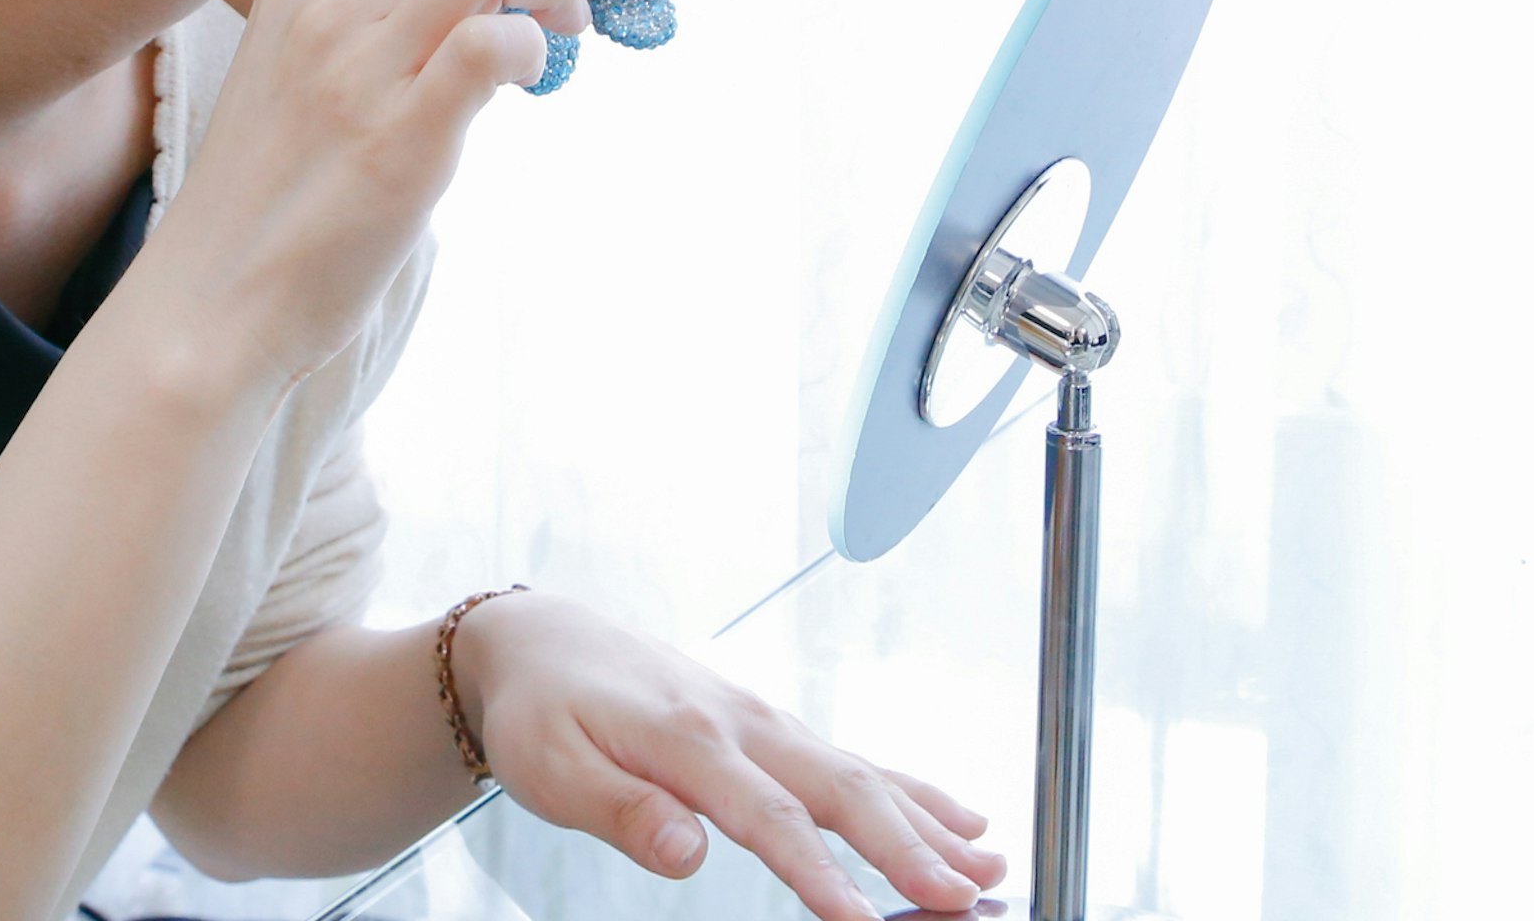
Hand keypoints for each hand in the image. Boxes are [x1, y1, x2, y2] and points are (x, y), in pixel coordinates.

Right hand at [134, 0, 670, 392]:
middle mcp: (326, 5)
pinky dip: (534, 49)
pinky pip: (494, 45)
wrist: (212, 302)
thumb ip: (389, 26)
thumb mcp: (311, 77)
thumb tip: (504, 1)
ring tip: (582, 29)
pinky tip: (535, 79)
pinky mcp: (395, 135)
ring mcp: (357, 67)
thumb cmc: (276, 199)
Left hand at [457, 592, 1005, 920]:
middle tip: (963, 897)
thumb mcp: (552, 767)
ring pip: (859, 772)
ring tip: (989, 864)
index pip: (766, 816)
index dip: (819, 871)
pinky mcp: (771, 728)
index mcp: (687, 737)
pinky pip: (851, 760)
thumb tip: (685, 854)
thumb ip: (621, 810)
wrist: (545, 639)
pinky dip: (911, 790)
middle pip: (838, 788)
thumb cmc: (544, 711)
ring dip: (926, 820)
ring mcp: (764, 721)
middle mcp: (741, 723)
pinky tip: (959, 819)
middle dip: (906, 846)